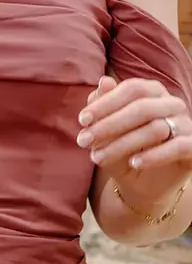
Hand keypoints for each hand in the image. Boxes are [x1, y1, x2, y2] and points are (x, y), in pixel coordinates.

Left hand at [78, 75, 191, 211]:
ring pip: (156, 129)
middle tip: (83, 140)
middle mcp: (172, 104)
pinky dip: (154, 155)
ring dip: (122, 144)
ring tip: (98, 157)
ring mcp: (187, 125)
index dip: (105, 103)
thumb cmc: (125, 148)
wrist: (147, 182)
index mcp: (153, 92)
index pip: (132, 89)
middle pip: (142, 108)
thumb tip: (104, 82)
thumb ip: (104, 106)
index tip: (82, 120)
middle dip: (108, 125)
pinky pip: (179, 147)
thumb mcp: (108, 130)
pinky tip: (134, 162)